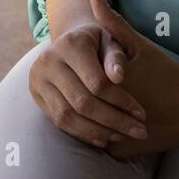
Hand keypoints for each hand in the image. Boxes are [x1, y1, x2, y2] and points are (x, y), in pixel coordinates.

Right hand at [29, 13, 149, 149]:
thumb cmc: (99, 42)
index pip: (97, 82)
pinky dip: (83, 133)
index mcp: (70, 44)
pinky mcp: (36, 95)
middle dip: (114, 121)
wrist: (71, 41)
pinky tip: (104, 138)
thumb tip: (119, 77)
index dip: (121, 102)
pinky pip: (59, 122)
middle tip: (139, 132)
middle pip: (82, 102)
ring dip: (98, 131)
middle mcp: (49, 61)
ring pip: (68, 116)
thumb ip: (117, 57)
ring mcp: (38, 80)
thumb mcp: (112, 41)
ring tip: (123, 137)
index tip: (142, 114)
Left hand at [86, 0, 178, 160]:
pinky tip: (111, 119)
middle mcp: (106, 112)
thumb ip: (112, 22)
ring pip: (85, 124)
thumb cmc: (167, 74)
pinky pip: (100, 140)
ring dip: (88, 114)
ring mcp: (111, 135)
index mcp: (107, 85)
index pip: (76, 78)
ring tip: (97, 100)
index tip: (88, 67)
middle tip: (87, 83)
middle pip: (78, 101)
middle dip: (80, 93)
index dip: (82, 71)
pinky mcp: (120, 152)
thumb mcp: (140, 46)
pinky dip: (102, 131)